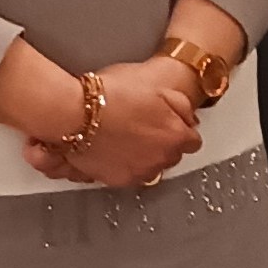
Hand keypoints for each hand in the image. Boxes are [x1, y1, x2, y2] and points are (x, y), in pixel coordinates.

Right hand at [24, 59, 203, 188]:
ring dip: (144, 156)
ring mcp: (139, 172)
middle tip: (144, 127)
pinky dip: (125, 166)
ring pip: (151, 168)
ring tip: (127, 138)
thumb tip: (188, 116)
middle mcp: (161, 159)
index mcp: (176, 135)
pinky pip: (129, 176)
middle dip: (162, 143)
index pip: (192, 141)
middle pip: (172, 155)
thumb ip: (181, 105)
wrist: (75, 112)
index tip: (170, 124)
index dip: (179, 129)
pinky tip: (115, 150)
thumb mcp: (158, 87)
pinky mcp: (117, 180)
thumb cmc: (111, 96)